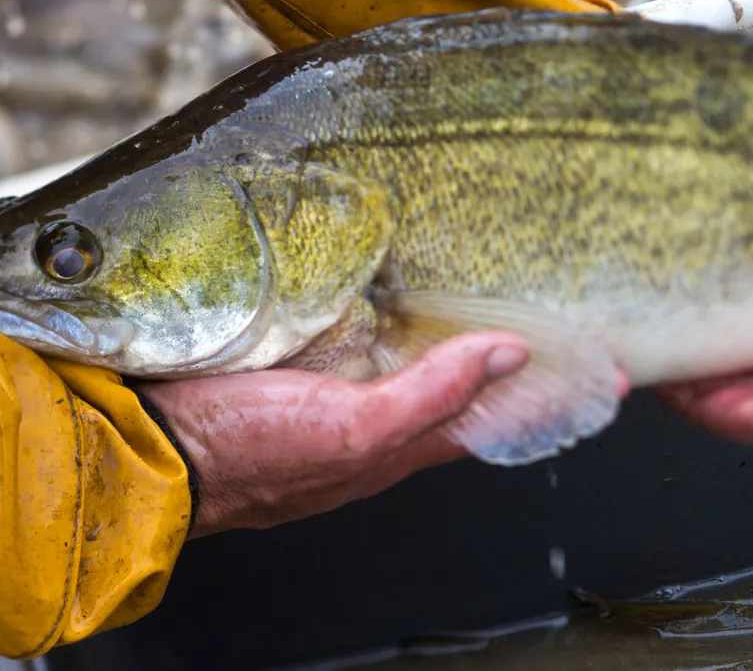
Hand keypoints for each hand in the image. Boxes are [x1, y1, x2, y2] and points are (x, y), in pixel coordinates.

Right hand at [135, 332, 531, 537]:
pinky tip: (394, 300)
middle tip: (557, 324)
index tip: (601, 373)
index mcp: (396, 445)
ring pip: (412, 366)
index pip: (491, 420)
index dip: (543, 396)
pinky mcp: (298, 368)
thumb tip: (508, 355)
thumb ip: (432, 396)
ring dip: (455, 340)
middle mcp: (373, 425)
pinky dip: (394, 326)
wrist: (151, 449)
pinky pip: (364, 346)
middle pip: (459, 392)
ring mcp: (335, 397)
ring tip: (494, 303)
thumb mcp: (354, 429)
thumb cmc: (248, 453)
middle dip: (510, 363)